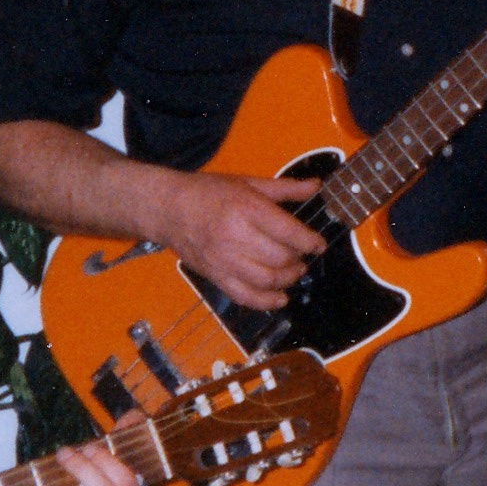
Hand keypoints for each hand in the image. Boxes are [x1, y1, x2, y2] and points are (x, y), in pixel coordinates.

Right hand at [162, 170, 322, 310]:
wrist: (167, 209)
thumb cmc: (207, 193)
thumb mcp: (248, 182)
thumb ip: (285, 188)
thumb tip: (315, 186)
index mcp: (247, 208)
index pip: (288, 232)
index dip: (310, 241)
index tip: (319, 244)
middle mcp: (236, 236)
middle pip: (281, 258)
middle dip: (299, 260)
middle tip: (303, 255)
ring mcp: (224, 260)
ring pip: (267, 280)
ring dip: (288, 280)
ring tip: (294, 272)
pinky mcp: (215, 277)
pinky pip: (245, 297)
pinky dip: (266, 302)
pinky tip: (279, 298)